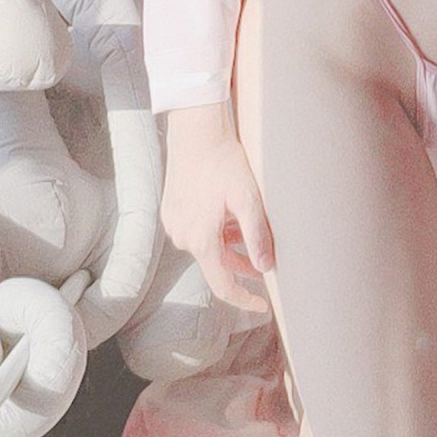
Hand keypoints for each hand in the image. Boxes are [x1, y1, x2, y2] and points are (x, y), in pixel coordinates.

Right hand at [160, 113, 276, 314]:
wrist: (196, 131)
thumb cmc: (224, 161)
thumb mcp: (248, 198)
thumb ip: (256, 235)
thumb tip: (265, 268)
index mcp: (200, 240)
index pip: (223, 285)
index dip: (244, 299)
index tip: (263, 305)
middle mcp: (182, 237)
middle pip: (216, 265)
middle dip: (241, 265)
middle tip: (265, 257)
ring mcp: (174, 223)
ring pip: (206, 247)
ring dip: (228, 246)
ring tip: (247, 227)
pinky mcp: (170, 210)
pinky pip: (195, 231)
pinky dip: (214, 231)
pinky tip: (227, 213)